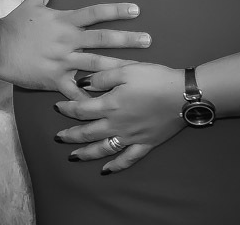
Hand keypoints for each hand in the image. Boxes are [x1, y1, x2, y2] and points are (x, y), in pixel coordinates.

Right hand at [0, 0, 149, 100]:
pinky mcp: (56, 80)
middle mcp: (68, 40)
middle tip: (149, 40)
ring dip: (119, 67)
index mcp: (64, 21)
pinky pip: (77, 92)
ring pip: (96, 65)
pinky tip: (107, 105)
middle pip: (103, 39)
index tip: (136, 9)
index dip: (117, 10)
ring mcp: (63, 61)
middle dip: (128, 39)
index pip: (95, 12)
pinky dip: (91, 98)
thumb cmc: (14, 25)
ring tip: (138, 72)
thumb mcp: (31, 4)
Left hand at [53, 63, 184, 172]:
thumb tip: (81, 84)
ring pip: (103, 148)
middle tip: (58, 137)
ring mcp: (131, 137)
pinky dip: (116, 166)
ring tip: (73, 157)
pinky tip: (106, 171)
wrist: (183, 94)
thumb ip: (101, 77)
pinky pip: (128, 159)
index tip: (57, 107)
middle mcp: (117, 124)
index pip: (81, 109)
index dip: (67, 109)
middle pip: (87, 132)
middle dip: (71, 135)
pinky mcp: (146, 144)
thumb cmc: (154, 78)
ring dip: (86, 153)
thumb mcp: (125, 69)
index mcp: (110, 105)